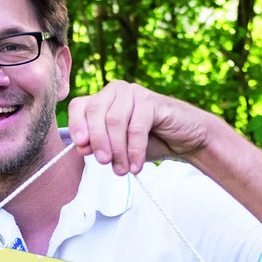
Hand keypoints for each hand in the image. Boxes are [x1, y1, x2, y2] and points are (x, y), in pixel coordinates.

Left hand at [67, 80, 209, 174]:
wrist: (184, 140)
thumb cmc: (148, 142)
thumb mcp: (117, 147)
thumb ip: (98, 146)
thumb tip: (81, 147)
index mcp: (103, 99)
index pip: (79, 106)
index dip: (76, 125)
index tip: (81, 146)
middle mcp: (116, 91)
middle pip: (95, 112)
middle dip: (98, 141)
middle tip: (104, 163)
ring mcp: (134, 93)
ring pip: (114, 121)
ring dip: (117, 150)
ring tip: (123, 170)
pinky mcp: (152, 101)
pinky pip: (136, 128)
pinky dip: (134, 150)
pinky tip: (136, 166)